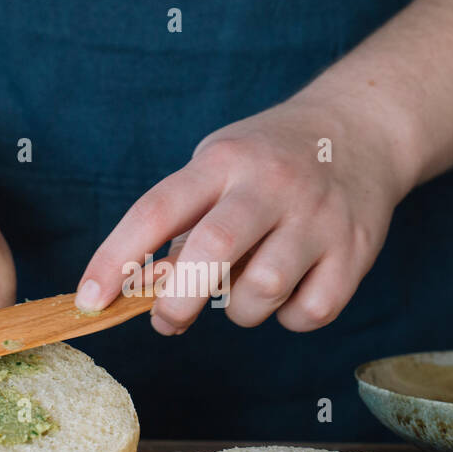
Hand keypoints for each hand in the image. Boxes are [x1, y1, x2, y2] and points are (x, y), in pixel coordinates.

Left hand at [75, 93, 416, 333]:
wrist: (362, 129)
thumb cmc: (269, 161)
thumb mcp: (219, 166)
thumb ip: (183, 223)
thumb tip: (138, 293)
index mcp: (224, 161)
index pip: (157, 210)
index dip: (116, 259)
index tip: (90, 300)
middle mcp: (271, 184)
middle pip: (214, 250)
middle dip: (178, 301)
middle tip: (166, 321)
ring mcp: (319, 217)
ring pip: (263, 290)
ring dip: (241, 310)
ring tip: (246, 290)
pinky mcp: (355, 250)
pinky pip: (310, 311)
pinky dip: (291, 316)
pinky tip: (291, 291)